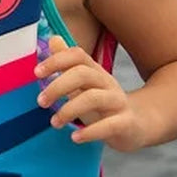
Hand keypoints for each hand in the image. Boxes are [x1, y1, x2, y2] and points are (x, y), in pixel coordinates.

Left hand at [34, 35, 148, 152]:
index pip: (77, 55)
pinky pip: (109, 125)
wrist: (139, 123)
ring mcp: (118, 102)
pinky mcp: (126, 123)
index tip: (36, 73)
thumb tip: (53, 39)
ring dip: (68, 110)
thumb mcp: (85, 83)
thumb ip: (68, 64)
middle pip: (82, 74)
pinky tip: (75, 138)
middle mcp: (107, 82)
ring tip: (55, 123)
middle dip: (57, 86)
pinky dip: (90, 132)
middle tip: (41, 102)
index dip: (56, 60)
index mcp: (95, 71)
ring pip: (93, 98)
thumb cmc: (104, 103)